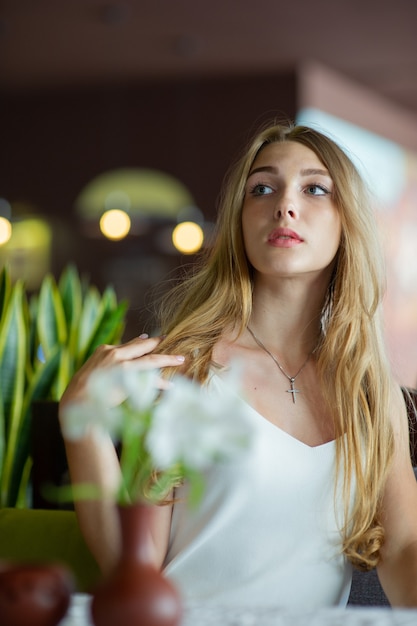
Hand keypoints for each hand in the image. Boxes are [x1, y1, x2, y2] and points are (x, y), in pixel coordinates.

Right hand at [59, 334, 184, 413]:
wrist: (76, 400)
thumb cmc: (82, 390)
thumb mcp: (92, 370)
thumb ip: (106, 365)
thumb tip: (118, 364)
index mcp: (104, 350)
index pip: (128, 344)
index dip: (141, 342)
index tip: (150, 338)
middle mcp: (115, 353)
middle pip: (142, 346)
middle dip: (158, 342)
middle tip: (170, 338)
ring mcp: (122, 365)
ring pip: (151, 360)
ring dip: (167, 359)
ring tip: (181, 359)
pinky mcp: (129, 378)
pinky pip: (150, 380)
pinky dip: (161, 383)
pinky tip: (170, 385)